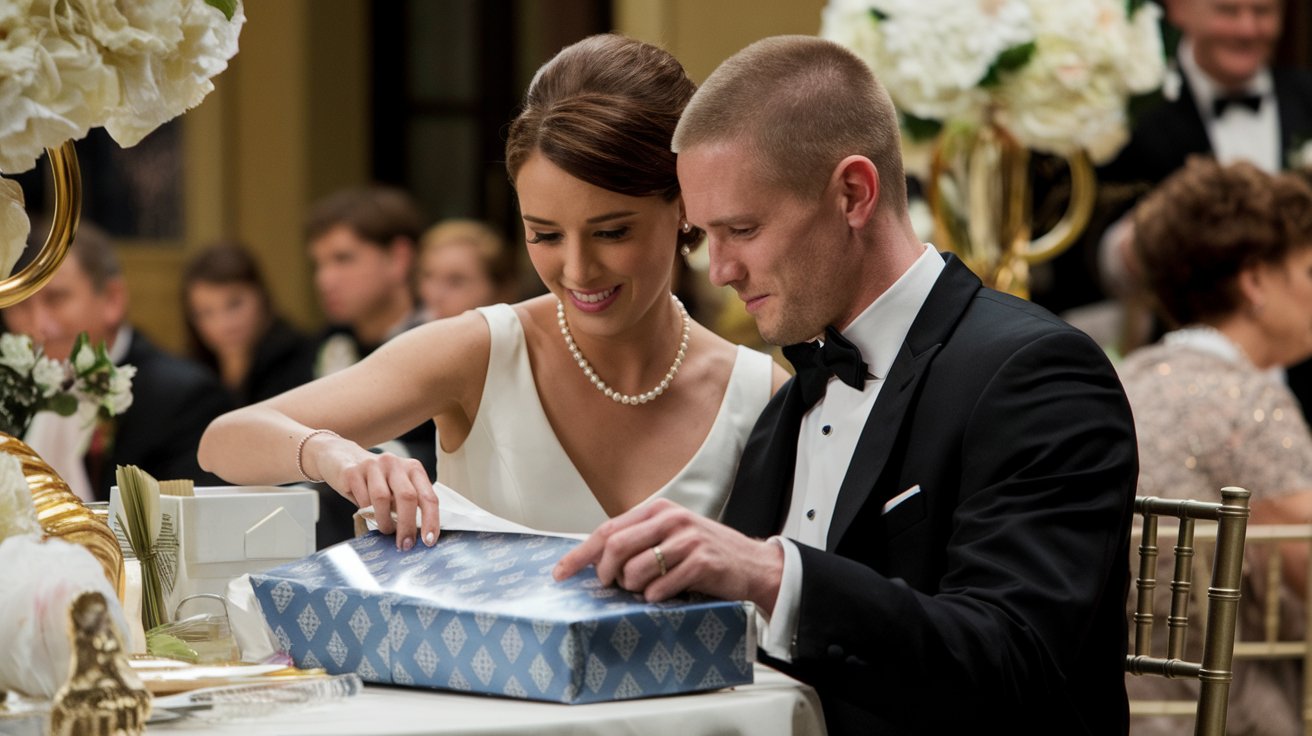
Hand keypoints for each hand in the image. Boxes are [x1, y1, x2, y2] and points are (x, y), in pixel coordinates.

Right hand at [311, 436, 438, 549]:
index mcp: (412, 468)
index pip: (428, 496)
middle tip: (404, 544)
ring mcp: (373, 465)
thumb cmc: (374, 480)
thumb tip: (415, 535)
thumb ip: (406, 504)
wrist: (341, 457)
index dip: (431, 520)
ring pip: (382, 499)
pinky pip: (362, 499)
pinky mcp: (352, 472)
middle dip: (407, 525)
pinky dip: (365, 513)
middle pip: (407, 497)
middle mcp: (395, 464)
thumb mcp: (395, 487)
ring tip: (385, 529)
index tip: (428, 540)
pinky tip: (366, 513)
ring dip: (385, 521)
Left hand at [553, 499, 783, 610]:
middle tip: (608, 587)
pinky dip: (655, 597)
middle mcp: (671, 519)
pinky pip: (660, 587)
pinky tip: (664, 595)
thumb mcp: (671, 535)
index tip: (560, 573)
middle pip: (615, 547)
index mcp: (658, 509)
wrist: (752, 564)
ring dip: (633, 588)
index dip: (580, 554)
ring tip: (645, 589)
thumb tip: (593, 560)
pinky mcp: (702, 562)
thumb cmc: (705, 553)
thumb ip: (638, 540)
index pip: (607, 530)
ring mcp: (687, 539)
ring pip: (635, 570)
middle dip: (604, 574)